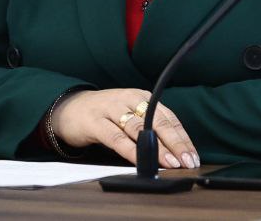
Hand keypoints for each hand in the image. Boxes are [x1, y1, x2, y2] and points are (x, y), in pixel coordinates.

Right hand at [50, 88, 198, 168]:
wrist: (68, 108)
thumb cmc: (104, 115)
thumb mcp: (129, 115)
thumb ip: (149, 127)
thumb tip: (175, 152)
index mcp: (141, 97)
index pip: (168, 118)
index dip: (182, 138)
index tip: (192, 156)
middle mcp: (128, 99)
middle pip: (158, 121)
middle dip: (175, 143)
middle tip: (187, 161)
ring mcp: (111, 108)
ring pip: (139, 128)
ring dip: (157, 147)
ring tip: (170, 163)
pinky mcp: (95, 121)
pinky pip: (116, 137)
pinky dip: (130, 150)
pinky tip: (139, 161)